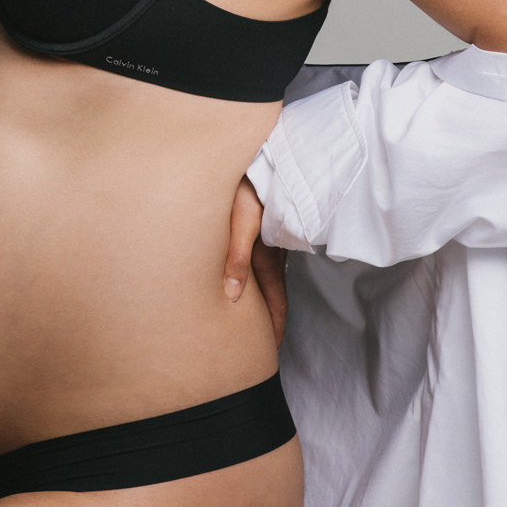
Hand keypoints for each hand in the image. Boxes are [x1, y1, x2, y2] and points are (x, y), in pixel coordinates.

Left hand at [223, 176, 287, 347]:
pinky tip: (240, 283)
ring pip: (263, 279)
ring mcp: (267, 239)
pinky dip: (252, 280)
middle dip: (266, 323)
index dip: (273, 329)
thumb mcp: (242, 216)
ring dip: (260, 302)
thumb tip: (230, 296)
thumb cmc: (250, 180)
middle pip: (270, 295)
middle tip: (258, 350)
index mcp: (269, 255)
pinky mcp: (259, 225)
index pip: (276, 303)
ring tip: (250, 324)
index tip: (269, 354)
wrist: (258, 151)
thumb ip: (237, 255)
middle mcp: (271, 251)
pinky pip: (256, 260)